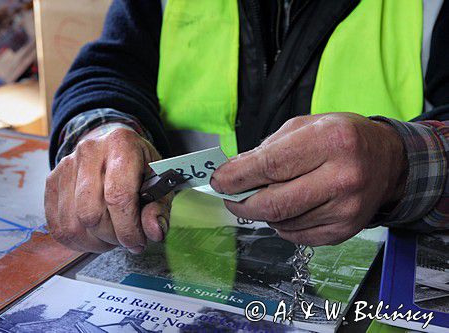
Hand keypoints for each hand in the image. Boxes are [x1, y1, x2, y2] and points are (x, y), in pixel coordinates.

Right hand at [45, 126, 170, 253]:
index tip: (138, 243)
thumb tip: (154, 231)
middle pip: (91, 213)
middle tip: (126, 237)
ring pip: (73, 224)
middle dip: (112, 236)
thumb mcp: (160, 184)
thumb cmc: (141, 169)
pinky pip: (58, 226)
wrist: (116, 151)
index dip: (128, 228)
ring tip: (112, 236)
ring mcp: (66, 164)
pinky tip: (94, 236)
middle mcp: (89, 150)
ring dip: (95, 242)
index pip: (118, 195)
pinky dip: (78, 241)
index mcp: (121, 144)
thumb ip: (159, 208)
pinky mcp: (52, 181)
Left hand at [211, 113, 406, 245]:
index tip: (217, 181)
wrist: (387, 161)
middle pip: (273, 203)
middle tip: (230, 197)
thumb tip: (232, 173)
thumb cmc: (342, 138)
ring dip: (262, 213)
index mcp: (331, 141)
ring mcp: (346, 209)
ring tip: (264, 196)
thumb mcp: (305, 125)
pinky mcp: (344, 231)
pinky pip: (296, 235)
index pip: (269, 166)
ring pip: (281, 222)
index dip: (236, 177)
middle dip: (241, 203)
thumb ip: (267, 149)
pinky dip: (281, 224)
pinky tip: (287, 208)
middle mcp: (342, 177)